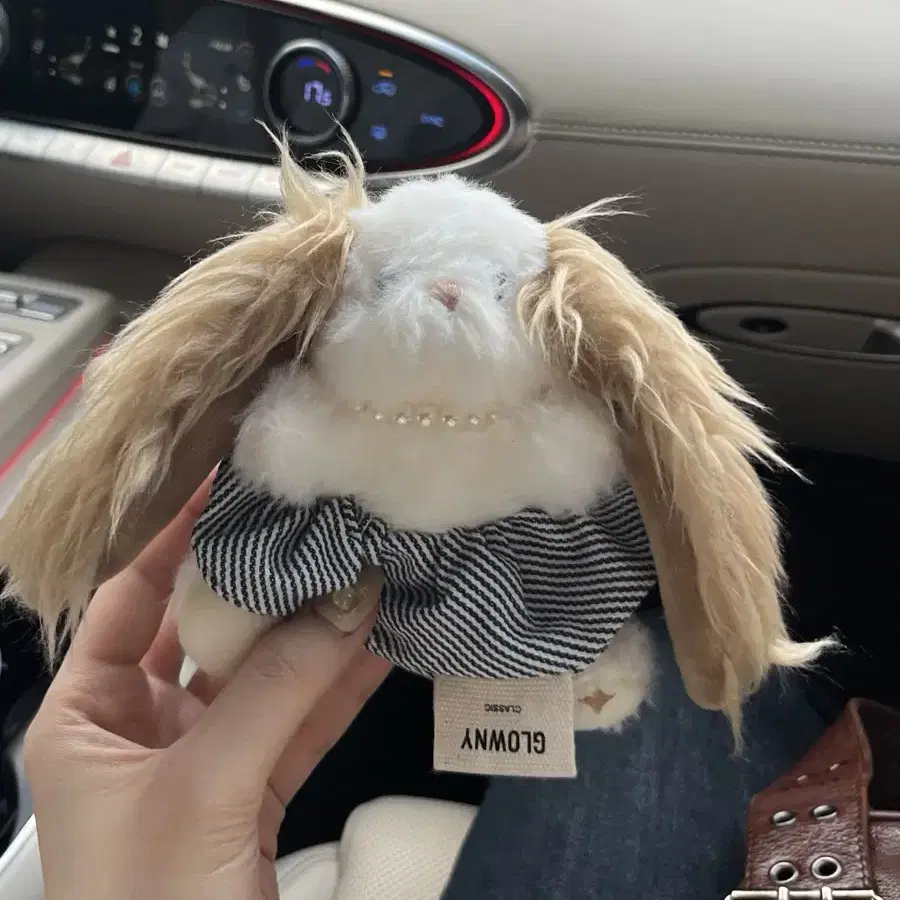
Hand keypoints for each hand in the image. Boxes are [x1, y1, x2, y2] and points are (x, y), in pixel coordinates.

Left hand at [24, 475, 390, 899]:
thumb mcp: (201, 789)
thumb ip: (276, 690)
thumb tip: (352, 595)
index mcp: (81, 716)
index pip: (126, 596)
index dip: (173, 534)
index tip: (230, 477)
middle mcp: (136, 728)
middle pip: (203, 630)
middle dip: (263, 582)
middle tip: (316, 521)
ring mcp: (200, 761)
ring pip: (261, 678)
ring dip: (313, 634)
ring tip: (364, 571)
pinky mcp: (252, 796)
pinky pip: (296, 724)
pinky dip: (336, 688)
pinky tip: (378, 645)